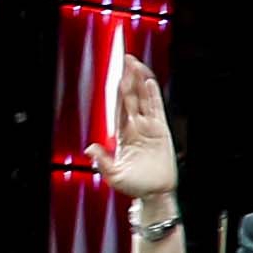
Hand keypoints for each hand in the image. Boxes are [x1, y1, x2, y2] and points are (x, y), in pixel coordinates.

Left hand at [94, 50, 179, 206]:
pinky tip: (150, 82)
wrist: (155, 194)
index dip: (120, 90)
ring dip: (141, 82)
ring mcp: (149, 128)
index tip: (119, 74)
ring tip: (138, 64)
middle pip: (132, 97)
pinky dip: (154, 96)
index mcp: (123, 134)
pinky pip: (158, 110)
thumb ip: (102, 161)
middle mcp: (136, 127)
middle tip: (128, 58)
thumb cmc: (134, 186)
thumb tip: (90, 148)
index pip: (121, 106)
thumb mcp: (114, 175)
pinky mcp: (162, 132)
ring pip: (145, 99)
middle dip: (130, 78)